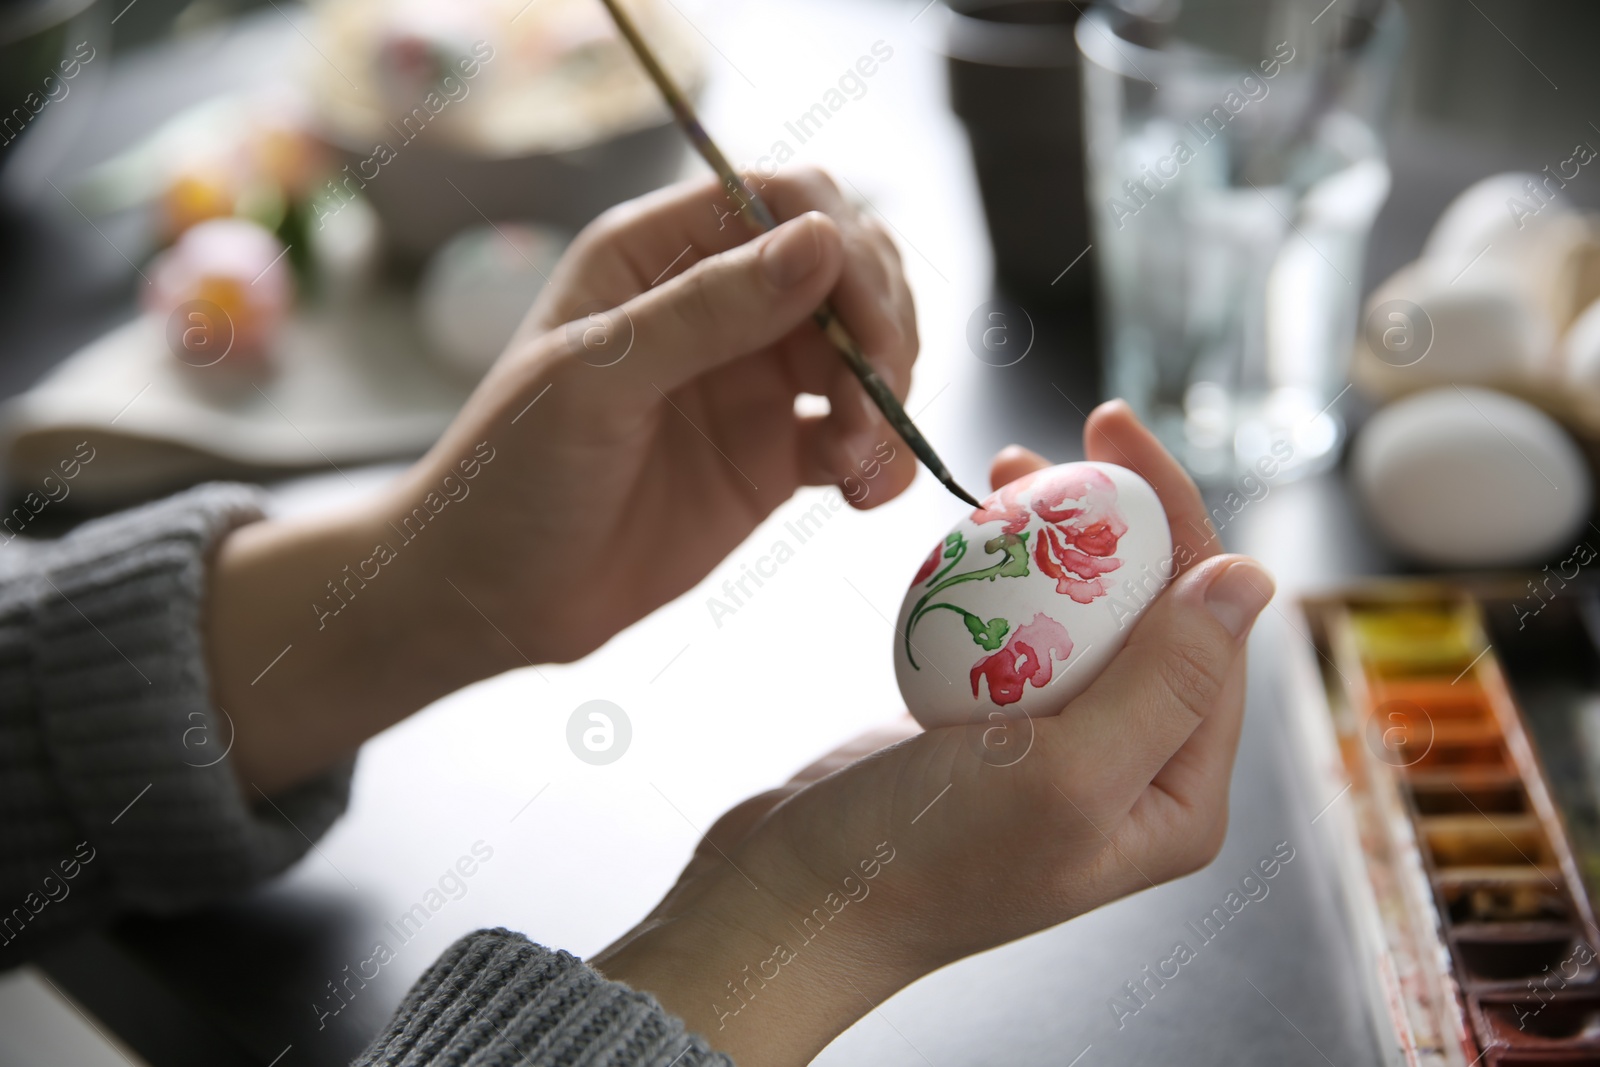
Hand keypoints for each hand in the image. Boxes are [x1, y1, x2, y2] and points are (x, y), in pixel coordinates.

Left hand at [396, 166, 918, 663]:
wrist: (491, 598)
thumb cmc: (509, 473)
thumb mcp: (597, 380)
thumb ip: (708, 310)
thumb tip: (823, 239)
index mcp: (656, 253)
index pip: (782, 200)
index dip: (841, 244)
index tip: (867, 320)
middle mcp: (713, 302)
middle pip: (844, 267)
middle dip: (880, 323)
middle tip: (877, 397)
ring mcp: (750, 378)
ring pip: (863, 349)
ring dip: (887, 396)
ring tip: (861, 461)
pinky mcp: (773, 454)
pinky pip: (854, 434)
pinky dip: (879, 456)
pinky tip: (865, 493)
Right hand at [591, 402, 1275, 1066]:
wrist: (790, 901)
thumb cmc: (922, 861)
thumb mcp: (1062, 775)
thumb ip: (1165, 681)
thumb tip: (1250, 579)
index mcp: (1177, 794)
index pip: (1208, 628)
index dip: (1178, 517)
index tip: (1119, 432)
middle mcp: (1131, 769)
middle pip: (1149, 610)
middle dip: (1116, 517)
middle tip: (1067, 440)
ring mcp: (1056, 746)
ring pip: (1077, 611)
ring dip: (1053, 537)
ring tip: (1010, 474)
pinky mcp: (985, 727)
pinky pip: (1011, 630)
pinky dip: (995, 576)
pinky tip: (971, 535)